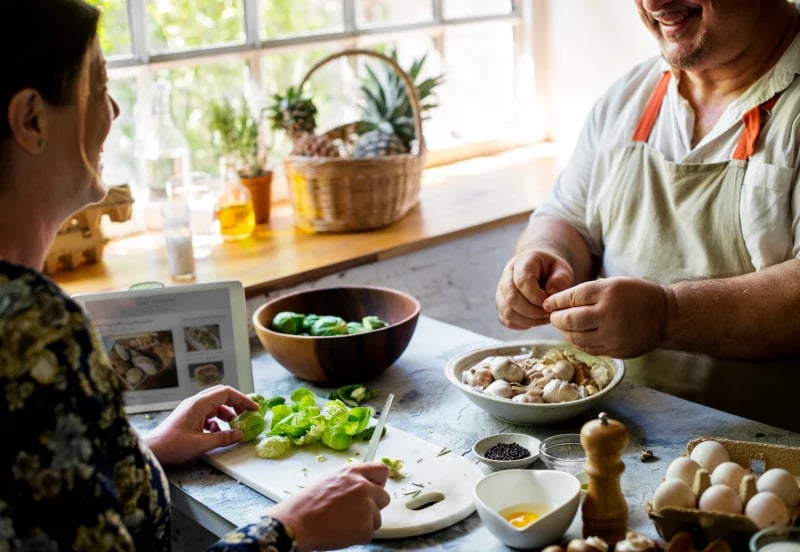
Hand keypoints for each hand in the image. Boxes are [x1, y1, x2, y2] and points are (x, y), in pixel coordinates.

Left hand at [144, 385, 258, 464]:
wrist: (152, 450)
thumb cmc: (172, 445)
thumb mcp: (200, 443)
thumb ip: (222, 438)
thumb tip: (240, 435)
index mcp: (198, 404)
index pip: (226, 393)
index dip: (242, 399)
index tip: (254, 408)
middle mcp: (195, 403)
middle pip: (222, 396)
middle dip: (237, 404)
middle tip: (248, 415)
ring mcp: (192, 409)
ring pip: (216, 406)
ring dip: (227, 414)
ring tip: (235, 426)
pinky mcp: (189, 417)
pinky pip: (208, 414)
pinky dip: (217, 421)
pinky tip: (217, 433)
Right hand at [268, 462, 390, 550]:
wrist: (297, 523)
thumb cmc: (307, 503)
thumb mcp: (330, 480)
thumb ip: (350, 480)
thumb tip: (364, 485)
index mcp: (353, 472)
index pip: (381, 470)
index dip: (378, 482)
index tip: (374, 489)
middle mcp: (364, 487)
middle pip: (384, 497)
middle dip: (373, 506)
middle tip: (354, 513)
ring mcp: (367, 507)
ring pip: (377, 518)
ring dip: (365, 522)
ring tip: (343, 523)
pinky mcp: (366, 528)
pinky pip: (369, 533)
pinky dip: (358, 536)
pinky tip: (342, 532)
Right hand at [496, 249, 574, 328]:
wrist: (542, 271)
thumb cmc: (553, 271)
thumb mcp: (563, 270)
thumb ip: (560, 280)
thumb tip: (549, 297)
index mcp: (522, 262)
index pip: (522, 281)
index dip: (536, 297)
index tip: (550, 303)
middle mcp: (507, 275)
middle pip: (511, 298)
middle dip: (533, 311)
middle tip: (549, 314)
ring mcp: (501, 291)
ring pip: (507, 312)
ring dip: (529, 320)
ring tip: (545, 318)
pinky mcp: (501, 306)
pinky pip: (507, 320)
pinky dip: (523, 324)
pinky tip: (536, 320)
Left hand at [543, 277, 667, 357]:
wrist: (665, 316)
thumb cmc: (636, 296)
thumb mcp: (613, 284)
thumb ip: (586, 292)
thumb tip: (555, 302)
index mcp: (607, 293)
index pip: (570, 298)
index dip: (555, 301)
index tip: (548, 303)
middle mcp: (608, 314)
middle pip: (568, 320)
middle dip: (556, 318)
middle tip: (553, 316)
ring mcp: (612, 335)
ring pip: (575, 337)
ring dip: (565, 332)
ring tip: (565, 326)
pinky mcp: (615, 350)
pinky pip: (587, 348)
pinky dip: (578, 342)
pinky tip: (578, 335)